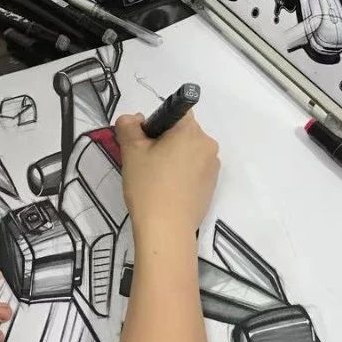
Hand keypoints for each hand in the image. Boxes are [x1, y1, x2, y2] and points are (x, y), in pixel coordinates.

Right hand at [115, 111, 219, 242]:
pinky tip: (166, 190)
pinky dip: (181, 174)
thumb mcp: (131, 151)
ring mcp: (213, 167)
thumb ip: (128, 126)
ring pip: (188, 152)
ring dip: (172, 158)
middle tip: (145, 162)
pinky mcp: (211, 186)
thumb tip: (134, 121)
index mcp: (192, 131)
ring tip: (154, 179)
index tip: (144, 142)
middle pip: (183, 132)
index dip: (157, 123)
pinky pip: (194, 170)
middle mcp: (208, 145)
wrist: (167, 230)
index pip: (176, 111)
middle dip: (164, 141)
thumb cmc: (149, 186)